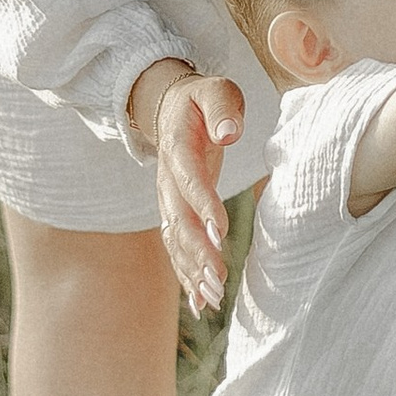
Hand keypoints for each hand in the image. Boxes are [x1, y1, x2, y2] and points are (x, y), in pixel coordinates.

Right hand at [139, 67, 244, 312]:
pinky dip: (187, 277)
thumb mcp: (214, 90)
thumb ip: (222, 108)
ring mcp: (167, 200)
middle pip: (179, 220)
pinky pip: (177, 249)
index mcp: (177, 148)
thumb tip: (229, 132)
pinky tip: (200, 305)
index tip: (220, 231)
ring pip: (176, 241)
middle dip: (197, 252)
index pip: (189, 178)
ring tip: (213, 298)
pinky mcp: (175, 214)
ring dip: (192, 272)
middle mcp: (166, 180)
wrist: (168, 109)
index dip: (203, 205)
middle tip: (218, 280)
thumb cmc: (201, 100)